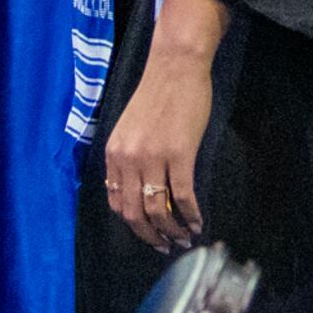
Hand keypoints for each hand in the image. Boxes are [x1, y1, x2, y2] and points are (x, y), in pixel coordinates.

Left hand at [104, 51, 213, 253]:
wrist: (176, 66)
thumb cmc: (158, 93)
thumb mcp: (130, 127)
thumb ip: (129, 156)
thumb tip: (138, 187)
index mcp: (114, 154)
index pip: (116, 202)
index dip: (133, 223)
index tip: (148, 231)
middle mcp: (128, 159)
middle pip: (135, 213)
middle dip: (151, 236)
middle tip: (166, 246)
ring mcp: (153, 158)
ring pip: (159, 209)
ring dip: (172, 231)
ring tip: (184, 239)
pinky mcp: (180, 154)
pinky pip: (183, 196)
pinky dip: (191, 215)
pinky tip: (199, 222)